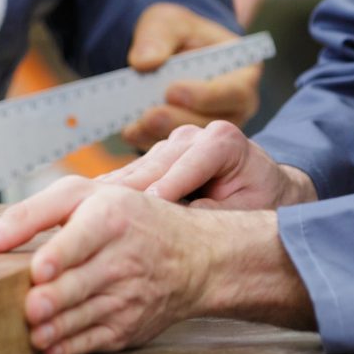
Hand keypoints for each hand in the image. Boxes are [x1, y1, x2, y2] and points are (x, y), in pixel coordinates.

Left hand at [0, 175, 307, 353]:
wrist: (195, 256)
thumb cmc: (130, 219)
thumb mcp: (83, 196)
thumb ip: (29, 214)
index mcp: (110, 217)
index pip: (81, 239)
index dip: (59, 257)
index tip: (40, 270)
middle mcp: (121, 259)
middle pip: (79, 285)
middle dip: (54, 300)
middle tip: (31, 308)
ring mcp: (127, 297)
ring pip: (84, 318)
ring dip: (57, 329)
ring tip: (33, 332)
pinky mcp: (128, 328)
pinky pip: (94, 341)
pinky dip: (69, 348)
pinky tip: (49, 347)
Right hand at [101, 119, 315, 210]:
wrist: (263, 191)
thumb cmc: (260, 202)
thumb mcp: (249, 212)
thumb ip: (217, 212)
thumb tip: (182, 216)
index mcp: (223, 141)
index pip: (190, 163)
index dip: (169, 186)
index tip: (148, 207)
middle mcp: (193, 136)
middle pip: (157, 164)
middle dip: (133, 191)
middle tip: (103, 214)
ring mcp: (171, 145)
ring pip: (139, 169)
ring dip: (115, 193)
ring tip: (89, 213)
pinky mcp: (155, 159)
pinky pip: (132, 177)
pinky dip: (113, 195)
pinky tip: (90, 209)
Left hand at [121, 4, 260, 147]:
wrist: (167, 50)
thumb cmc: (178, 33)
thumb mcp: (167, 22)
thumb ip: (157, 37)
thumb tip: (144, 62)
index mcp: (244, 73)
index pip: (235, 91)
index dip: (205, 95)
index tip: (172, 91)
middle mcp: (235, 107)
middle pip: (214, 123)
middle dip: (178, 120)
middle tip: (149, 115)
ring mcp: (214, 128)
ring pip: (194, 143)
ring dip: (162, 135)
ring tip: (134, 125)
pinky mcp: (192, 144)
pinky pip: (175, 150)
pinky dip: (150, 141)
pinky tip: (130, 132)